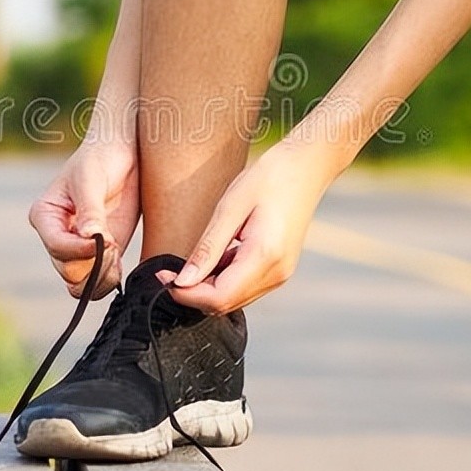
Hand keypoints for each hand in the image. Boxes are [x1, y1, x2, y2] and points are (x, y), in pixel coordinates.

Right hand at [29, 141, 138, 298]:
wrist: (123, 153)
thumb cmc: (100, 158)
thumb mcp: (91, 180)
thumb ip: (90, 210)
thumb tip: (89, 238)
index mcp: (45, 216)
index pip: (56, 246)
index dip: (79, 250)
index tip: (106, 241)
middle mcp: (57, 236)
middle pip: (67, 271)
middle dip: (92, 264)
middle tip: (113, 243)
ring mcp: (78, 248)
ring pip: (80, 283)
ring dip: (101, 276)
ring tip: (116, 250)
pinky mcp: (100, 253)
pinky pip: (98, 282)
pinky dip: (110, 279)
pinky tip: (120, 259)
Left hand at [155, 142, 333, 313]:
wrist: (308, 167)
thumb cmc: (269, 178)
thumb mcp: (230, 207)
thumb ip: (207, 248)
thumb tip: (182, 282)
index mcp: (265, 257)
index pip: (219, 297)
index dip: (186, 294)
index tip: (162, 276)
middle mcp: (276, 274)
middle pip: (225, 304)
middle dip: (193, 293)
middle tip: (169, 270)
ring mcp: (280, 274)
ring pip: (234, 299)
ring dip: (207, 287)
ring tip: (192, 259)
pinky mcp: (279, 269)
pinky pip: (245, 286)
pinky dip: (223, 279)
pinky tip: (215, 255)